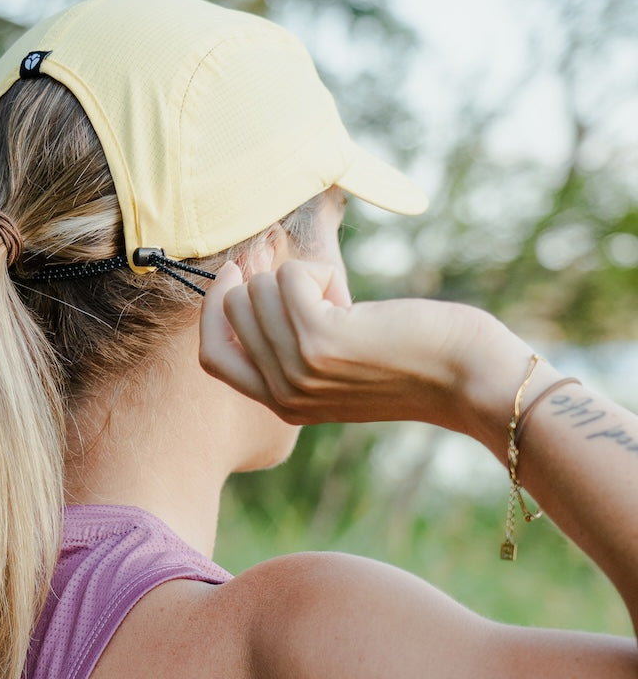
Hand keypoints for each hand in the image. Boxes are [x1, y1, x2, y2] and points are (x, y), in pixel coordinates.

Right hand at [199, 257, 530, 437]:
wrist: (466, 379)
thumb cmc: (409, 360)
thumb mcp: (334, 365)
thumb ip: (289, 343)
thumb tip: (248, 281)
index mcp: (280, 404)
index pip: (211, 356)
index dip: (214, 310)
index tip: (235, 275)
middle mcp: (281, 392)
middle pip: (234, 311)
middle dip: (271, 286)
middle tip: (325, 299)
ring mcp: (297, 368)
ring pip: (259, 290)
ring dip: (301, 279)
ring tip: (345, 305)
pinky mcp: (319, 339)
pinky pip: (289, 278)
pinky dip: (320, 274)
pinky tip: (353, 300)